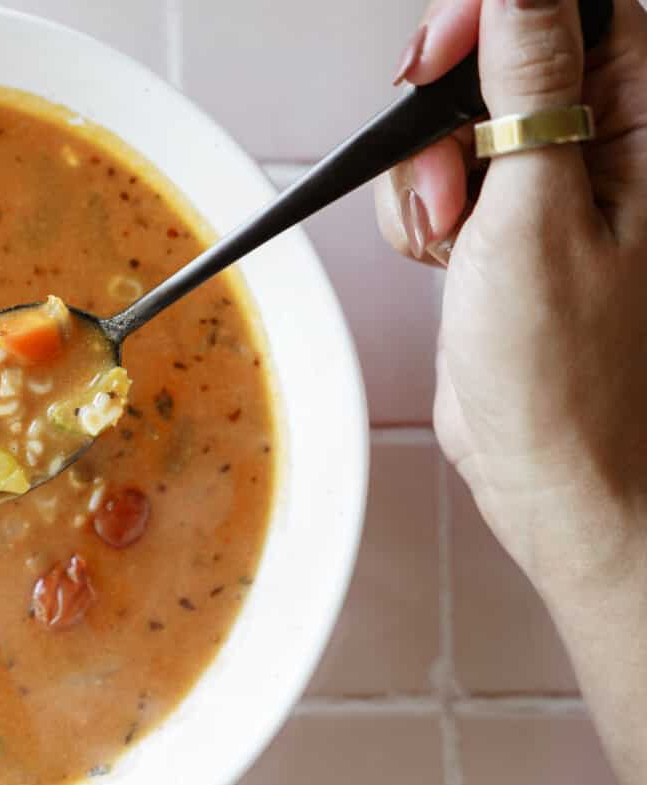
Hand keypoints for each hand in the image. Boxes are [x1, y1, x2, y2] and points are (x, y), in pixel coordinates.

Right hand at [377, 0, 646, 784]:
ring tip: (450, 232)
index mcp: (645, 126)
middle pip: (512, 52)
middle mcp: (607, 142)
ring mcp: (555, 182)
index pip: (585, 11)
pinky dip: (423, 207)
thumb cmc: (565, 373)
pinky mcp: (510, 220)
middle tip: (441, 150)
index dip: (506, 14)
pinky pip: (445, 174)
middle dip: (453, 94)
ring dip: (429, 167)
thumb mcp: (536, 209)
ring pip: (463, 118)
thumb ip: (531, 81)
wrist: (551, 475)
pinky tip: (443, 253)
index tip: (454, 46)